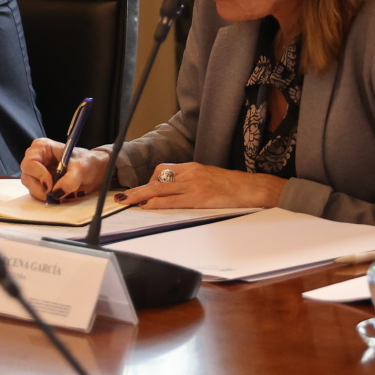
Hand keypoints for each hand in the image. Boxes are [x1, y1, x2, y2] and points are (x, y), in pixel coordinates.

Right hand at [20, 139, 108, 201]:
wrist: (93, 170)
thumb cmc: (86, 162)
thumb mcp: (81, 168)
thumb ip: (70, 180)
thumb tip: (57, 192)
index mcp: (43, 147)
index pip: (30, 162)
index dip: (38, 175)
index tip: (50, 184)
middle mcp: (37, 158)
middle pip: (26, 176)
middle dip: (39, 188)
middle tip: (53, 194)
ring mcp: (37, 172)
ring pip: (30, 186)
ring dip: (43, 194)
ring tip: (59, 195)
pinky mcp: (41, 183)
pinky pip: (36, 193)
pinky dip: (45, 197)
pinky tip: (58, 195)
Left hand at [115, 162, 285, 210]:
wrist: (253, 189)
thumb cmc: (234, 187)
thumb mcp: (209, 179)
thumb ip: (192, 183)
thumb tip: (176, 193)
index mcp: (193, 167)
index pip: (164, 170)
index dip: (148, 181)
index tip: (139, 190)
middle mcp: (191, 173)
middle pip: (157, 177)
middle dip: (138, 188)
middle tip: (122, 196)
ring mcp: (194, 184)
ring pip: (160, 188)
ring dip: (140, 195)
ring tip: (127, 202)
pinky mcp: (200, 197)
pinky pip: (173, 200)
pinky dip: (157, 203)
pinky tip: (148, 207)